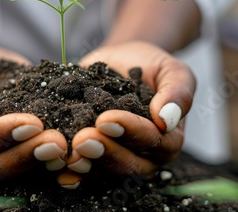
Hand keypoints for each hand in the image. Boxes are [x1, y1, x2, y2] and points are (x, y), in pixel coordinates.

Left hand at [57, 41, 195, 187]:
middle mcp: (146, 156)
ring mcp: (119, 160)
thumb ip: (178, 91)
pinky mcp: (95, 159)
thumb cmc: (148, 65)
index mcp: (169, 138)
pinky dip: (72, 174)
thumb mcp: (170, 69)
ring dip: (87, 165)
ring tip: (69, 154)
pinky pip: (86, 173)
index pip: (152, 140)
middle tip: (82, 139)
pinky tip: (59, 171)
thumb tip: (167, 119)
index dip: (129, 131)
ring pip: (105, 172)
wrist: (118, 63)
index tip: (106, 119)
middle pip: (129, 163)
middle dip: (104, 151)